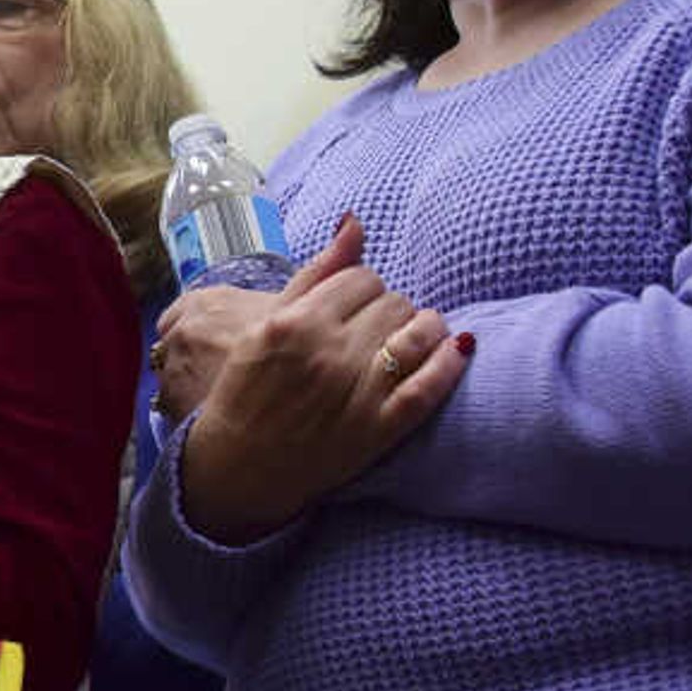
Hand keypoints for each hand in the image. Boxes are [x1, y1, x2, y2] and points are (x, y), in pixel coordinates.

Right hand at [164, 215, 465, 537]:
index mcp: (294, 323)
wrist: (236, 469)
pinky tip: (455, 351)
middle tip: (380, 328)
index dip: (364, 289)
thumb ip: (315, 272)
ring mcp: (355, 394)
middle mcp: (327, 355)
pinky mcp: (378, 431)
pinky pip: (429, 387)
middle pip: (392, 302)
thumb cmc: (246, 392)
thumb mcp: (266, 324)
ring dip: (427, 327)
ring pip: (418, 334)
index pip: (361, 278)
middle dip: (391, 309)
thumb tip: (356, 221)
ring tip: (418, 335)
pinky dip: (450, 364)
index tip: (357, 306)